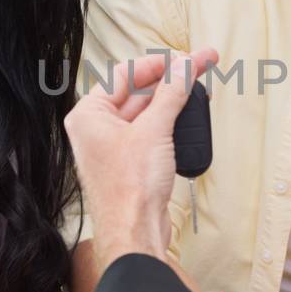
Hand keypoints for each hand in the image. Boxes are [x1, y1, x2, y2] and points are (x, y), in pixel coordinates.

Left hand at [63, 48, 217, 272]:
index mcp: (89, 115)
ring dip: (174, 99)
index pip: (125, 74)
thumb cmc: (129, 189)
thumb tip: (186, 67)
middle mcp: (97, 129)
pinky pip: (152, 132)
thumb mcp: (154, 131)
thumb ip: (172, 94)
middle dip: (171, 79)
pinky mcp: (132, 163)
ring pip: (148, 111)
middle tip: (202, 65)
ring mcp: (114, 147)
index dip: (159, 63)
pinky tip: (191, 115)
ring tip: (201, 87)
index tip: (187, 57)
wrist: (135, 234)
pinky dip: (172, 121)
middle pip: (137, 91)